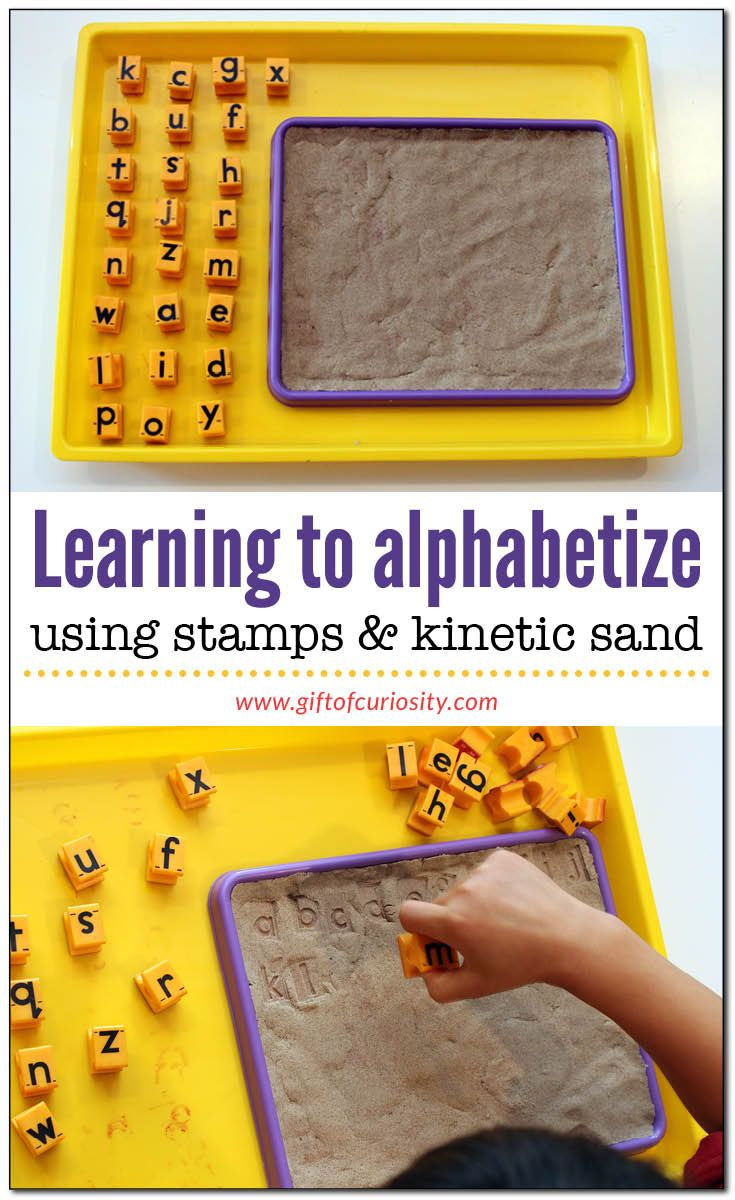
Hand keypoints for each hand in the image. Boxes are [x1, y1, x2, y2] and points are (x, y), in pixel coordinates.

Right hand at [399, 848, 604, 1002]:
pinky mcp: (502, 858)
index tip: (436, 939)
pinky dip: (493, 886)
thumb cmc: (521, 965)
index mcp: (453, 921)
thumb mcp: (477, 987)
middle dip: (453, 921)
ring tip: (505, 921)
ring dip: (475, 903)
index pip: (409, 914)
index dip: (418, 929)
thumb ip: (439, 987)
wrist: (567, 938)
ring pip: (465, 889)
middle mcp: (464, 890)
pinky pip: (485, 873)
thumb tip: (424, 971)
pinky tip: (515, 902)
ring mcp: (484, 870)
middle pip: (441, 904)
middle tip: (481, 938)